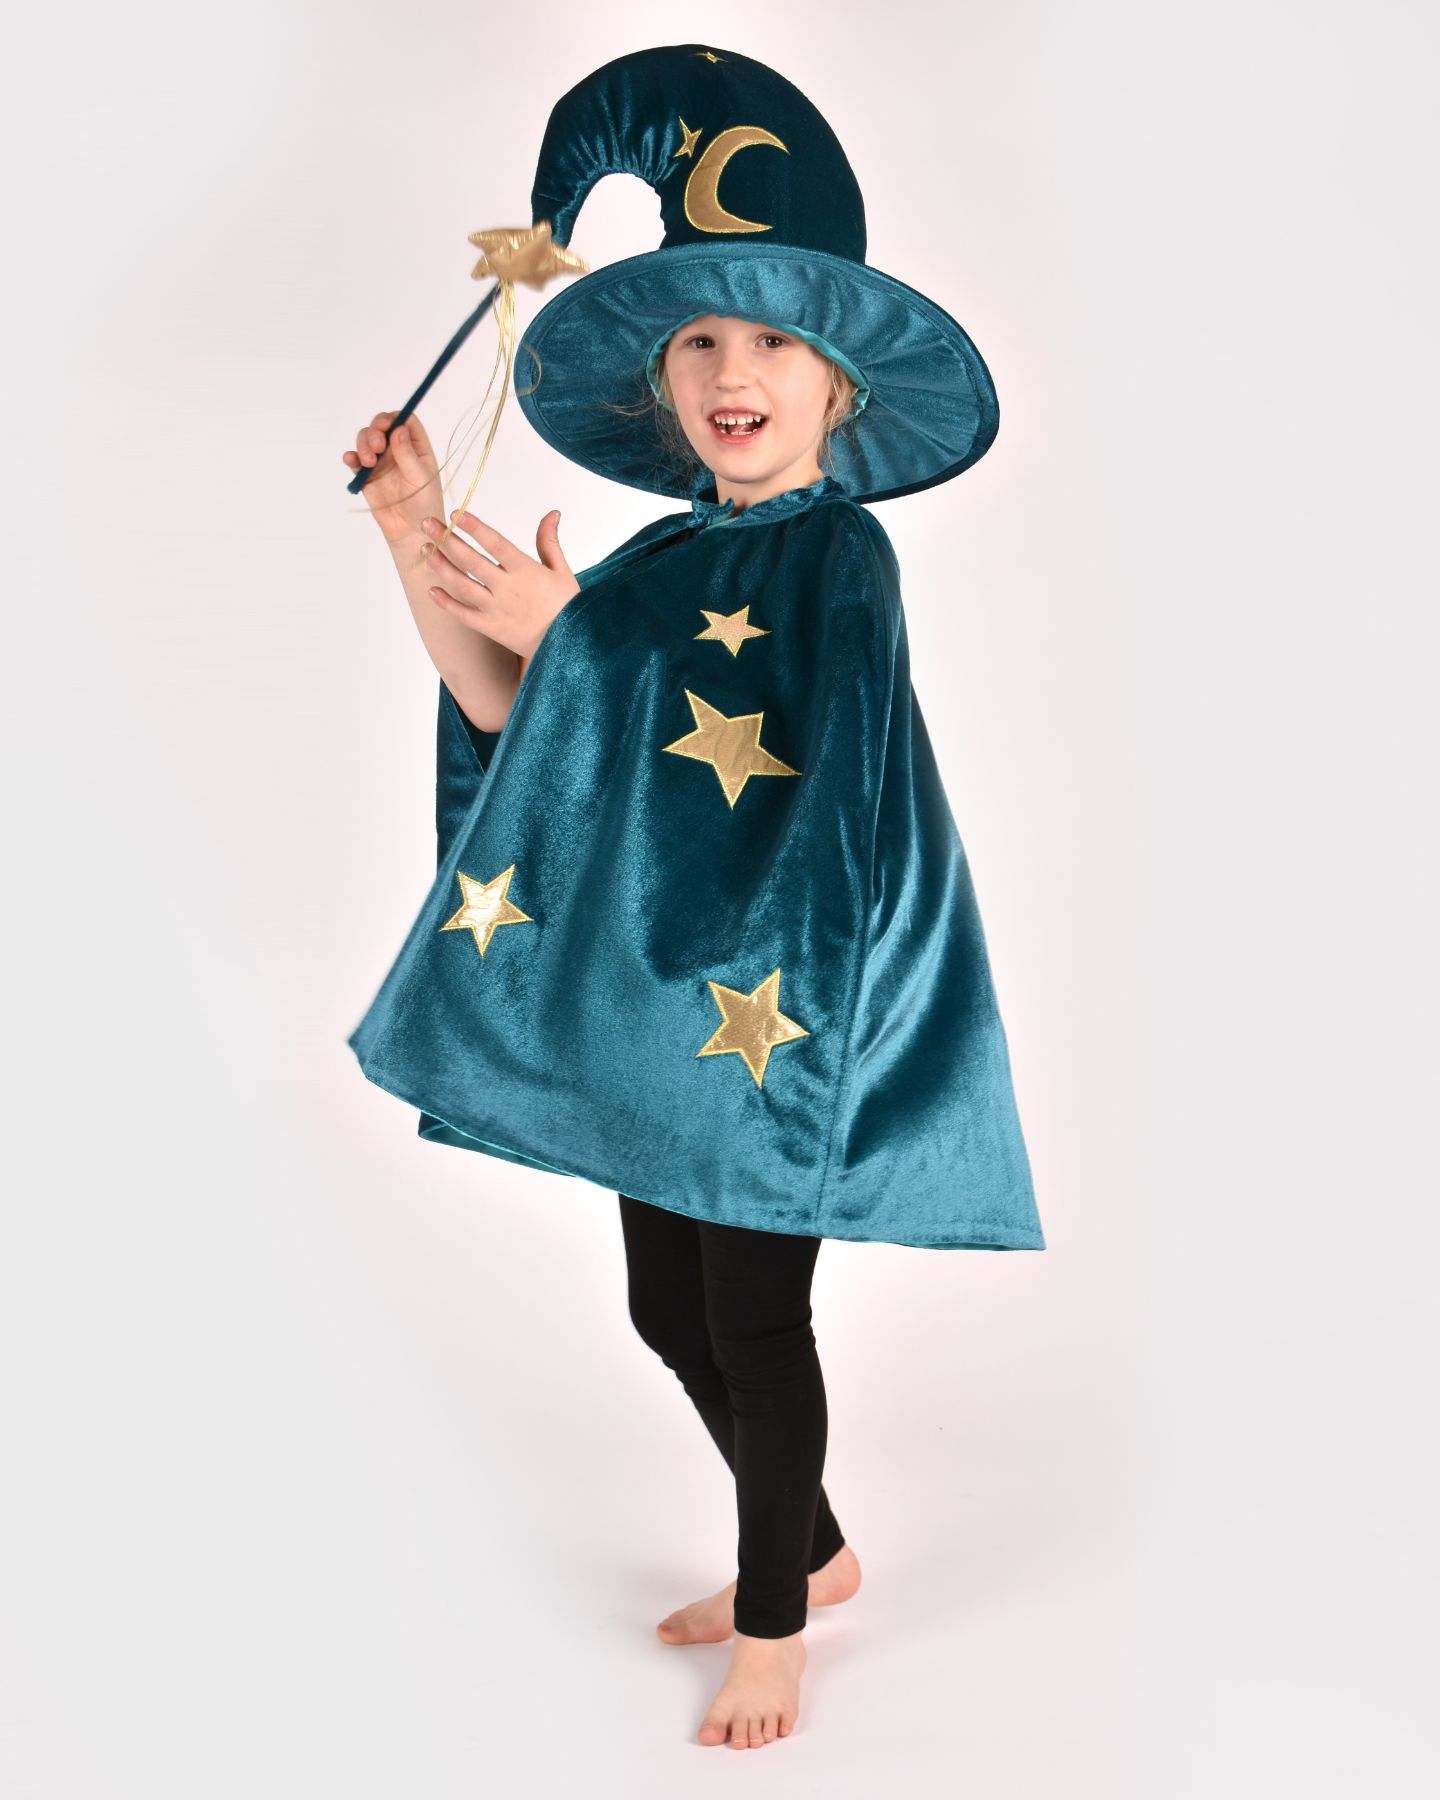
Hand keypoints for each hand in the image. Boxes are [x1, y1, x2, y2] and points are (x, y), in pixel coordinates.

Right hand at [342, 410, 443, 544]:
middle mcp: (398, 450)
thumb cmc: (424, 505)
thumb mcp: (420, 478)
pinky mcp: (367, 476)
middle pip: (382, 426)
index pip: (405, 421)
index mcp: (416, 447)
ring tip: (368, 462)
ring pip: (366, 440)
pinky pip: (355, 461)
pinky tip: (351, 460)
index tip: (387, 426)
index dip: (395, 418)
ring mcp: (381, 462)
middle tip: (377, 445)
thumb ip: (408, 454)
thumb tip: (398, 429)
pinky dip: (351, 457)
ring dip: (363, 444)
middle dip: (375, 430)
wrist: (410, 531)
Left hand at [419, 510, 579, 660]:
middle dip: (447, 539)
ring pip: (462, 585)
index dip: (474, 527)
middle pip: (471, 560)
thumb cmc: (567, 607)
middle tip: (427, 523)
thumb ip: (550, 542)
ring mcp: (497, 610)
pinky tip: (432, 590)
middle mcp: (508, 589)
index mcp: (526, 571)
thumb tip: (552, 513)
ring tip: (426, 549)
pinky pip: (464, 615)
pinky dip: (446, 603)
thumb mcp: (562, 571)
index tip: (455, 514)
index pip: (495, 543)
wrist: (569, 646)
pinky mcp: (491, 629)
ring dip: (441, 566)